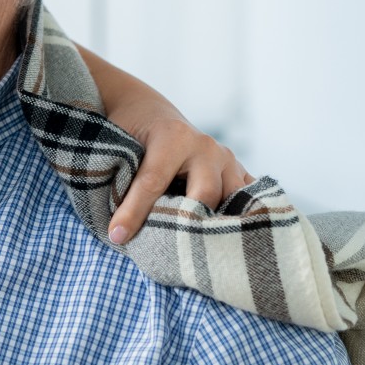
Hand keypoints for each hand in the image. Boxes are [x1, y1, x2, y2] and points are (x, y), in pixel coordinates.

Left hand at [108, 116, 252, 244]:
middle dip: (185, 222)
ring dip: (215, 224)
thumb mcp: (119, 146)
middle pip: (205, 194)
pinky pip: (248, 198)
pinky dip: (240, 219)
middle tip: (167, 249)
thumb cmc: (130, 131)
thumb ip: (120, 179)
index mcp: (173, 137)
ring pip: (231, 199)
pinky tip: (229, 241)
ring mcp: (227, 159)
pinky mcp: (238, 171)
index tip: (117, 236)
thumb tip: (116, 227)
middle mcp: (205, 147)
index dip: (134, 213)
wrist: (151, 113)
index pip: (154, 181)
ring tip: (197, 251)